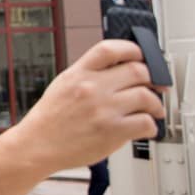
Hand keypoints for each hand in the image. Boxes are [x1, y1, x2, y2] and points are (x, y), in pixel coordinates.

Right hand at [15, 39, 164, 171]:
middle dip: (152, 79)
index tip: (141, 56)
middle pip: (137, 70)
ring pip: (146, 96)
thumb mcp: (63, 85)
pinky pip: (146, 123)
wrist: (37, 145)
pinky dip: (151, 126)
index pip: (110, 49)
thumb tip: (119, 68)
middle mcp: (91, 88)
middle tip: (156, 86)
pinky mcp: (112, 131)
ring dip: (156, 104)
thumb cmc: (49, 120)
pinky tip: (145, 127)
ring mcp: (103, 109)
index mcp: (78, 74)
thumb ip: (89, 74)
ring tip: (154, 110)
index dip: (133, 49)